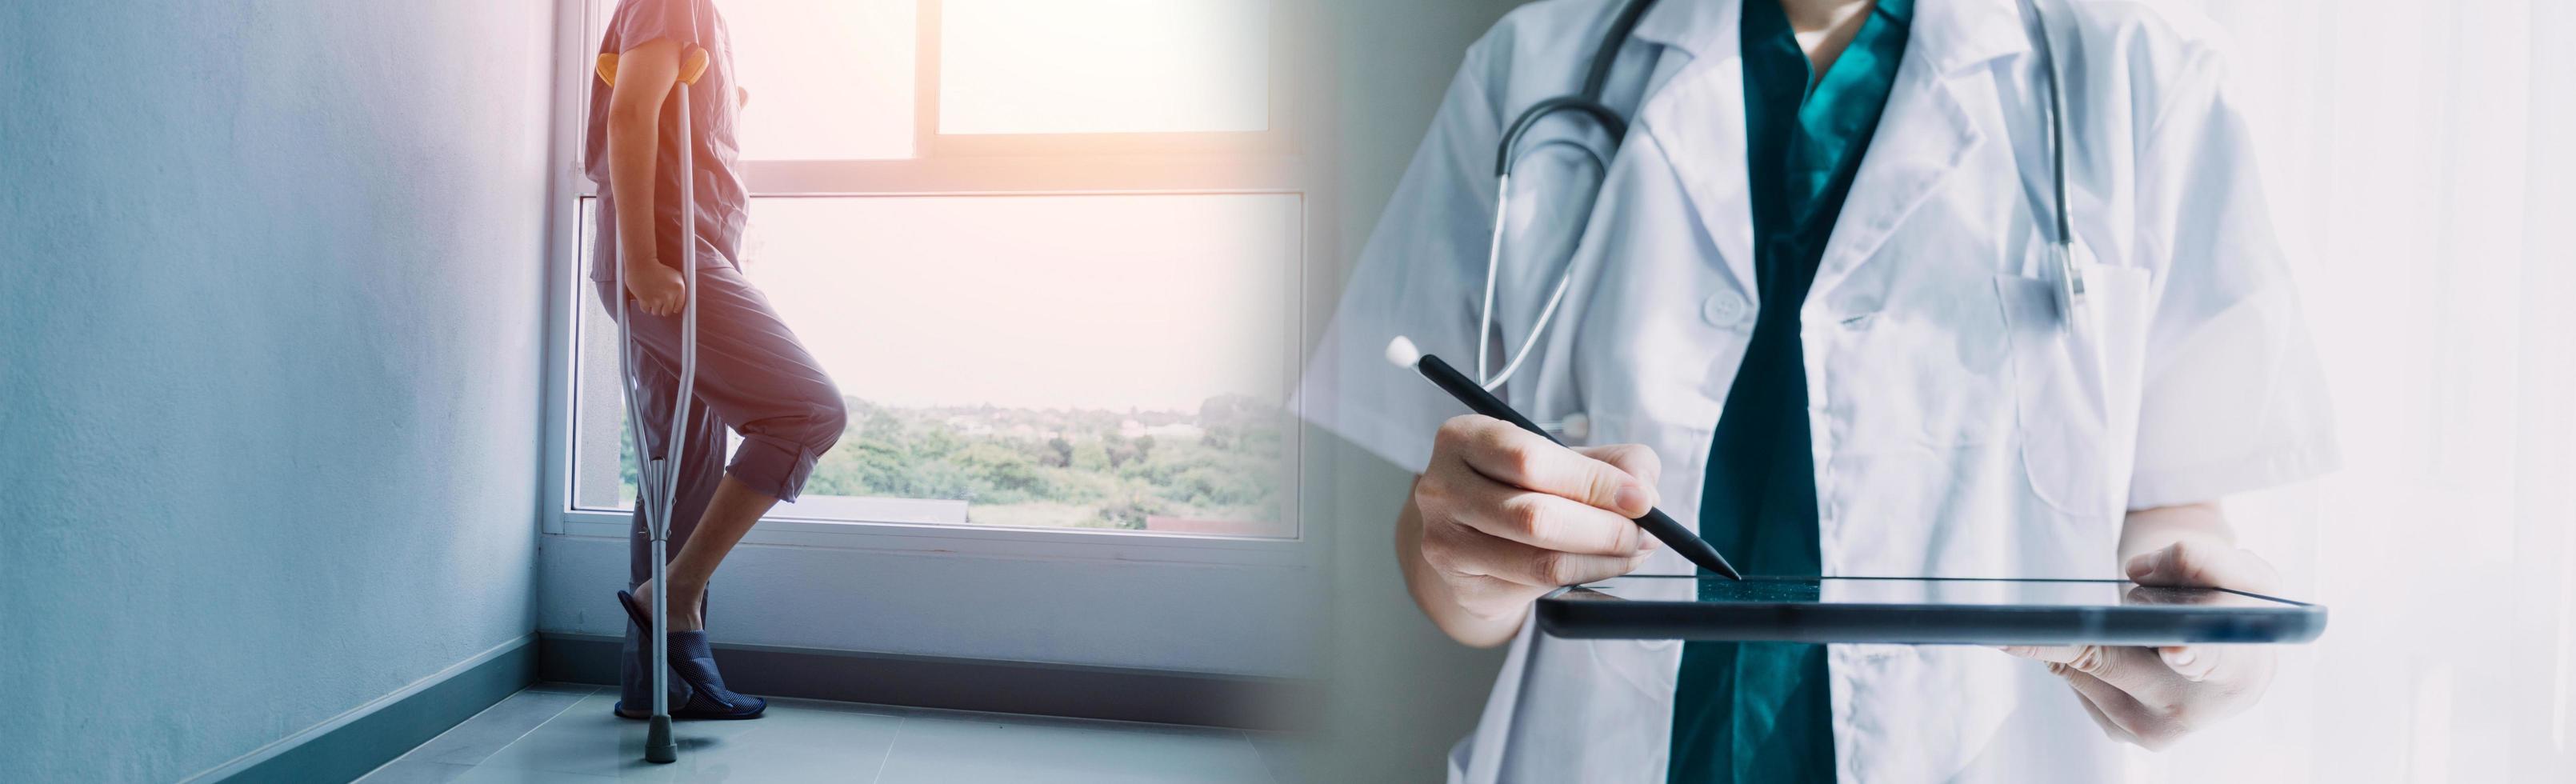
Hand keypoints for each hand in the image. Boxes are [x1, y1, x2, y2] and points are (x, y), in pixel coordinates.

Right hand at [623, 260, 686, 316]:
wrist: (642, 263)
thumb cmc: (657, 268)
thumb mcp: (675, 275)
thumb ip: (679, 288)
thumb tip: (682, 299)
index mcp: (678, 289)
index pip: (678, 308)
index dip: (673, 307)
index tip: (670, 305)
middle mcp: (668, 296)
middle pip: (666, 312)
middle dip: (663, 308)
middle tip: (660, 301)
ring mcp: (656, 299)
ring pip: (656, 312)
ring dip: (654, 307)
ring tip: (652, 298)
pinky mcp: (644, 300)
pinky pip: (646, 310)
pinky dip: (645, 306)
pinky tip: (646, 298)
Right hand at [1411, 415, 1661, 633]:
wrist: (1471, 533)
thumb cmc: (1523, 485)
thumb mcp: (1566, 457)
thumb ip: (1614, 461)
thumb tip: (1644, 489)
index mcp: (1463, 438)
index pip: (1530, 460)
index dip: (1593, 481)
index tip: (1641, 498)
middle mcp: (1442, 488)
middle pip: (1535, 516)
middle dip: (1606, 528)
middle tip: (1646, 532)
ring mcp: (1444, 541)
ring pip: (1541, 560)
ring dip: (1603, 558)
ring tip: (1633, 548)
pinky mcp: (1462, 584)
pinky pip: (1538, 587)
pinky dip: (1586, 576)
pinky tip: (1603, 564)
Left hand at [2001, 540, 2282, 749]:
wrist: (2227, 655)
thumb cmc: (2234, 607)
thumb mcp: (2241, 571)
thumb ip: (2204, 558)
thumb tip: (2136, 572)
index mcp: (2235, 671)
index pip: (2208, 658)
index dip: (2189, 653)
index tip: (2175, 650)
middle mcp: (2189, 711)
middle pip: (2108, 659)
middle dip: (2081, 626)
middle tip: (2015, 627)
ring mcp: (2149, 730)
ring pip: (2079, 660)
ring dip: (2095, 630)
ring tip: (2138, 628)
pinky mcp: (2116, 731)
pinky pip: (2072, 673)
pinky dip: (2086, 649)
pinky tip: (2124, 649)